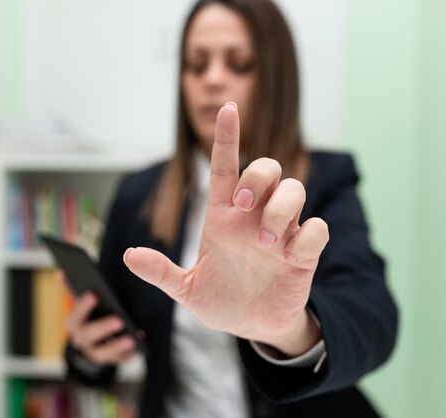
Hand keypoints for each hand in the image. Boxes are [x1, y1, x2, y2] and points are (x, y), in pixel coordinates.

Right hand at [67, 292, 137, 364]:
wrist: (91, 343)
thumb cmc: (91, 315)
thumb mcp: (84, 302)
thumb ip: (76, 288)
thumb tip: (61, 271)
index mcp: (74, 321)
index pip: (77, 313)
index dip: (84, 305)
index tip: (94, 294)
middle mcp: (81, 339)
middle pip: (89, 335)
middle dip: (103, 327)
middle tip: (119, 320)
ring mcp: (94, 353)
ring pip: (103, 353)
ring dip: (117, 346)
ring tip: (131, 340)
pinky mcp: (109, 360)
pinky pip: (119, 359)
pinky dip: (128, 354)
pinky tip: (139, 346)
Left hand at [123, 102, 328, 355]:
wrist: (252, 327)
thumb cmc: (221, 300)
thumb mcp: (186, 289)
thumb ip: (160, 272)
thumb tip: (129, 256)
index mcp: (224, 218)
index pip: (225, 168)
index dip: (226, 137)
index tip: (226, 108)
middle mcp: (254, 218)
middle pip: (267, 168)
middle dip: (258, 176)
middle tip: (243, 205)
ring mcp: (282, 232)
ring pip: (295, 189)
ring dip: (280, 209)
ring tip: (265, 242)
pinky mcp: (305, 252)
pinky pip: (317, 228)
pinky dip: (305, 237)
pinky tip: (289, 257)